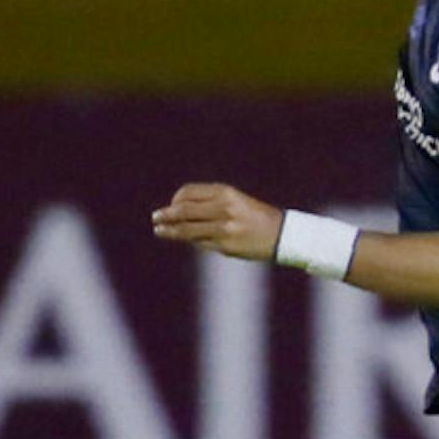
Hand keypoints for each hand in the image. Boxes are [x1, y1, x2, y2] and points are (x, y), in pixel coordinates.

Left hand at [151, 183, 281, 261]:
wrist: (282, 234)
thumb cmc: (256, 216)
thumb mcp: (235, 201)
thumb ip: (210, 204)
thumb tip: (179, 212)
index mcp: (226, 193)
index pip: (190, 193)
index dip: (175, 200)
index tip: (171, 206)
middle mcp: (224, 208)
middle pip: (185, 210)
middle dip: (167, 215)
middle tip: (156, 218)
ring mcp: (225, 228)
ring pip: (188, 230)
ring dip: (171, 231)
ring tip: (160, 231)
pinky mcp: (226, 246)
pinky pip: (200, 243)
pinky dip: (192, 241)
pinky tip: (187, 241)